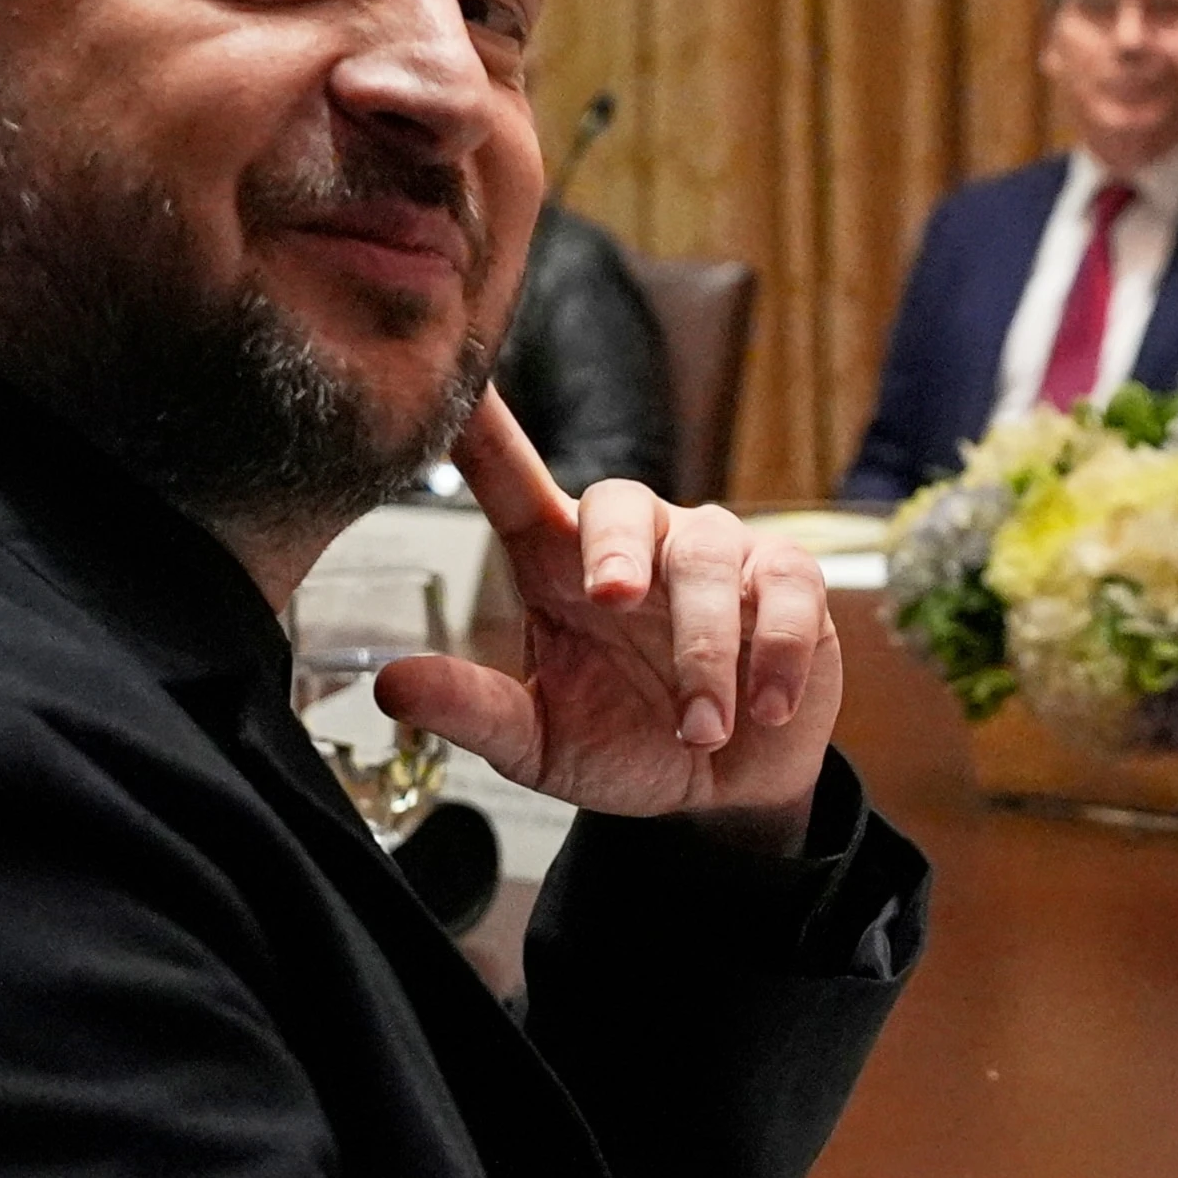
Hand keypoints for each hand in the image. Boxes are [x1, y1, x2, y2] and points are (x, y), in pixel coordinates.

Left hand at [372, 389, 840, 852]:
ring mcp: (718, 553)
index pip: (512, 479)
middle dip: (616, 544)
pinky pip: (788, 591)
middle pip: (619, 498)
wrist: (721, 791)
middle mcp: (636, 540)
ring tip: (699, 730)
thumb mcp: (537, 741)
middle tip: (612, 598)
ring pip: (708, 558)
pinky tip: (764, 709)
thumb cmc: (624, 745)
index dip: (484, 431)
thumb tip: (389, 686)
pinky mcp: (788, 581)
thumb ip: (473, 710)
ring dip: (704, 651)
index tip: (458, 386)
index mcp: (558, 561)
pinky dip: (777, 653)